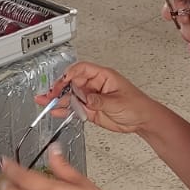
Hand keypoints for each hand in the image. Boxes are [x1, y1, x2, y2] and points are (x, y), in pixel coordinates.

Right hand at [38, 62, 159, 136]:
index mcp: (103, 76)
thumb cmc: (137, 105)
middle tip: (50, 94)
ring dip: (58, 99)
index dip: (70, 74)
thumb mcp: (117, 102)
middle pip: (73, 82)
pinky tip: (56, 111)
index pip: (82, 69)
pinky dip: (65, 110)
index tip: (62, 82)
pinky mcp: (91, 109)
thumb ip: (99, 101)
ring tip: (45, 102)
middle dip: (59, 88)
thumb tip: (85, 99)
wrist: (143, 120)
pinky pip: (75, 108)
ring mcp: (92, 97)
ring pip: (71, 96)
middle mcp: (95, 85)